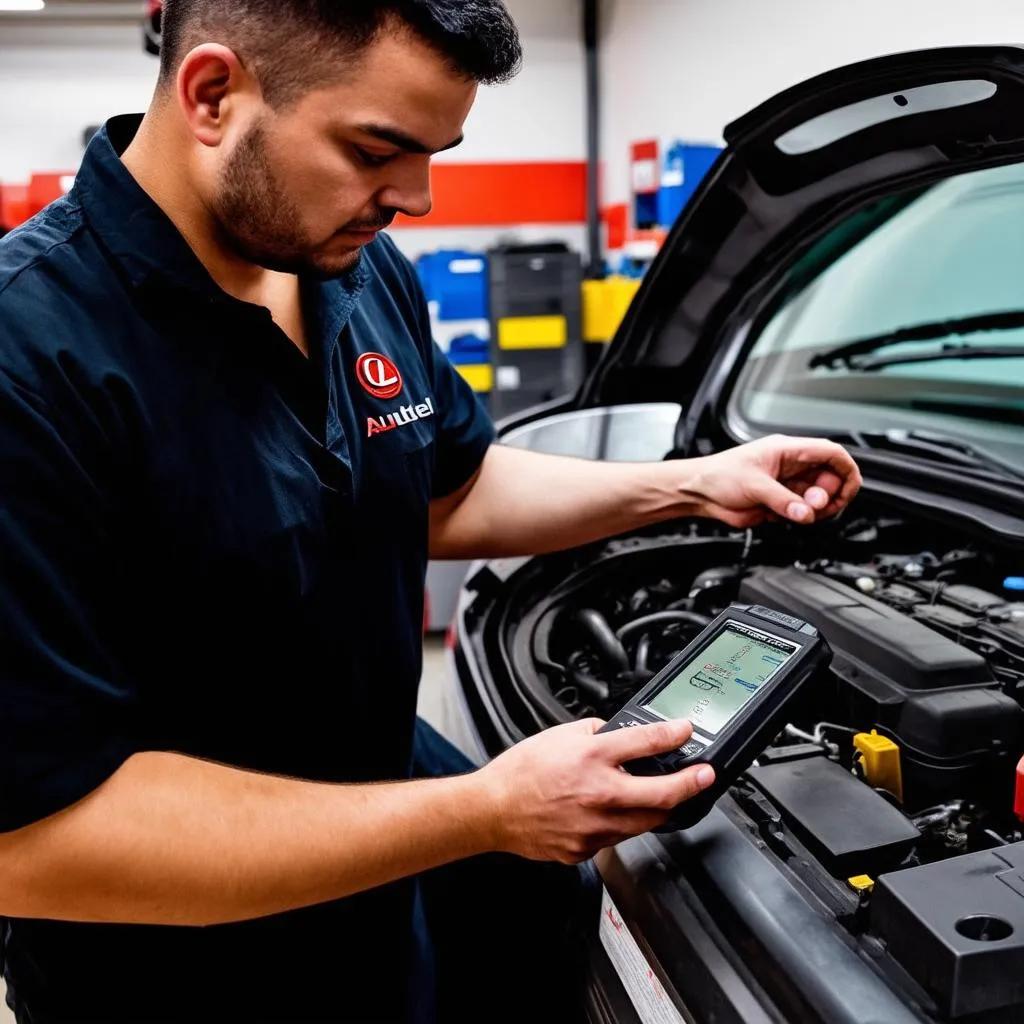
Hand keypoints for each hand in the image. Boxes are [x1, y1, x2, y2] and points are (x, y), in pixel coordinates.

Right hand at [477, 718, 714, 863]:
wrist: (493, 809)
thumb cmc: (521, 772)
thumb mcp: (560, 735)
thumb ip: (596, 734)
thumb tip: (620, 735)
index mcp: (592, 758)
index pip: (647, 742)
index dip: (674, 734)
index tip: (686, 732)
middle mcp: (599, 793)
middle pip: (663, 795)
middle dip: (692, 783)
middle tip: (706, 776)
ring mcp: (595, 826)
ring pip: (646, 822)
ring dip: (659, 808)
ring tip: (666, 796)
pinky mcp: (587, 849)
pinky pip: (618, 837)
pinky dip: (623, 823)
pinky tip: (615, 813)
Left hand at [689, 434, 861, 528]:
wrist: (699, 493)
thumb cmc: (718, 476)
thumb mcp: (754, 485)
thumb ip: (783, 500)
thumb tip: (805, 513)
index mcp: (787, 450)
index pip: (831, 453)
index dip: (846, 469)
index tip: (850, 487)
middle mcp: (791, 467)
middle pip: (830, 479)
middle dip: (829, 495)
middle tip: (814, 506)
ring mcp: (787, 486)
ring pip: (818, 498)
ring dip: (815, 510)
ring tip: (798, 513)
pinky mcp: (780, 504)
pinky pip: (803, 512)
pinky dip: (801, 518)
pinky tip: (784, 516)